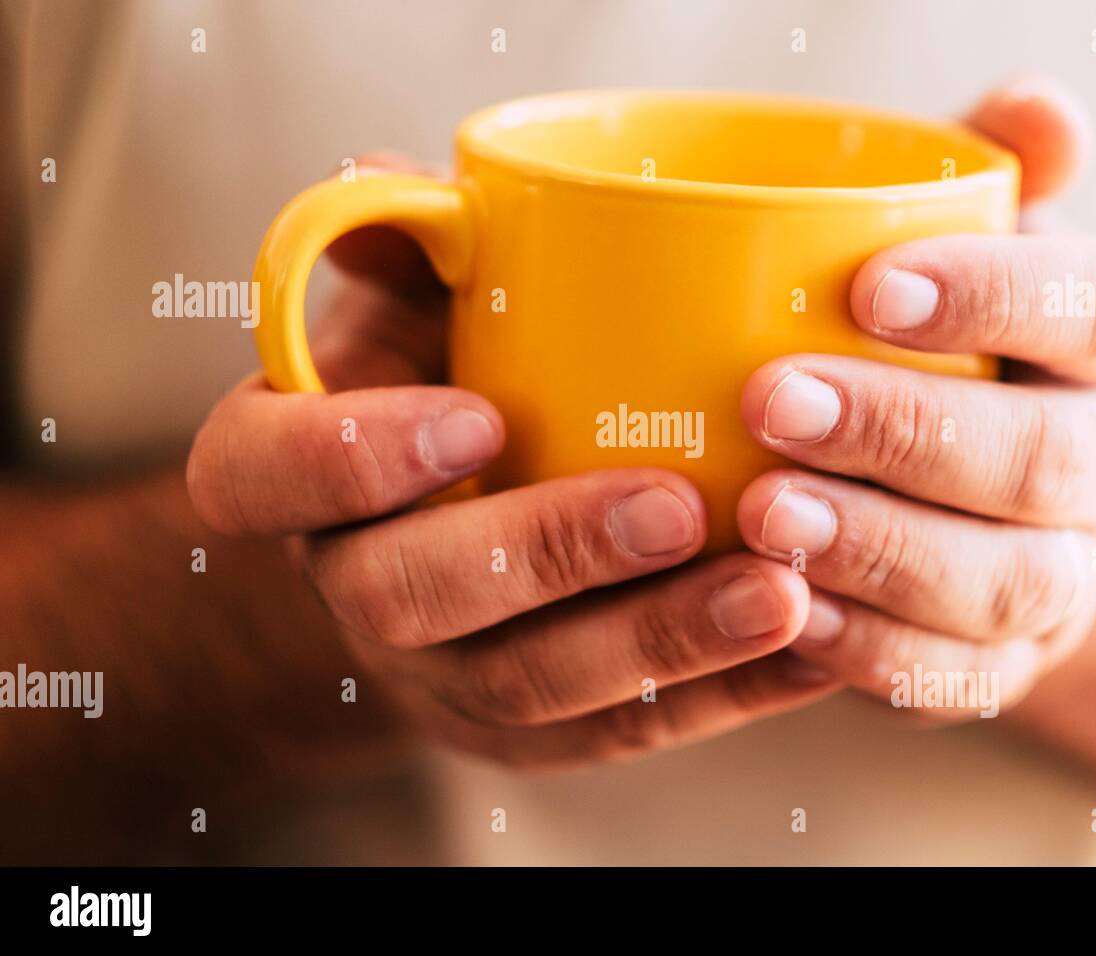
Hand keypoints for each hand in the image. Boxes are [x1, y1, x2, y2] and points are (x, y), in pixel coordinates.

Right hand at [188, 154, 838, 770]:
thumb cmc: (442, 384)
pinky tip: (815, 648)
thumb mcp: (411, 304)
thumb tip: (402, 181)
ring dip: (659, 642)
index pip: (260, 476)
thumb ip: (412, 247)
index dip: (352, 456)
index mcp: (294, 473)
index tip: (479, 412)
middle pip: (409, 596)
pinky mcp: (532, 736)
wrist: (455, 534)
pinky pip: (618, 734)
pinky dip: (722, 696)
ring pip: (529, 686)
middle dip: (547, 554)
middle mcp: (354, 586)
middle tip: (676, 508)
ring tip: (780, 591)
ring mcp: (440, 677)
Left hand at [736, 79, 1095, 720]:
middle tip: (772, 403)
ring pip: (1002, 582)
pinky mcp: (1003, 665)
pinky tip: (783, 613)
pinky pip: (953, 676)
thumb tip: (1033, 109)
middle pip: (1039, 458)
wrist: (971, 498)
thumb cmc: (940, 346)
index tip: (866, 288)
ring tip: (763, 520)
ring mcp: (1062, 576)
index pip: (1090, 308)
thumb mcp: (965, 249)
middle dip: (905, 433)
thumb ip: (984, 180)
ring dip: (879, 551)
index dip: (991, 297)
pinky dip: (868, 650)